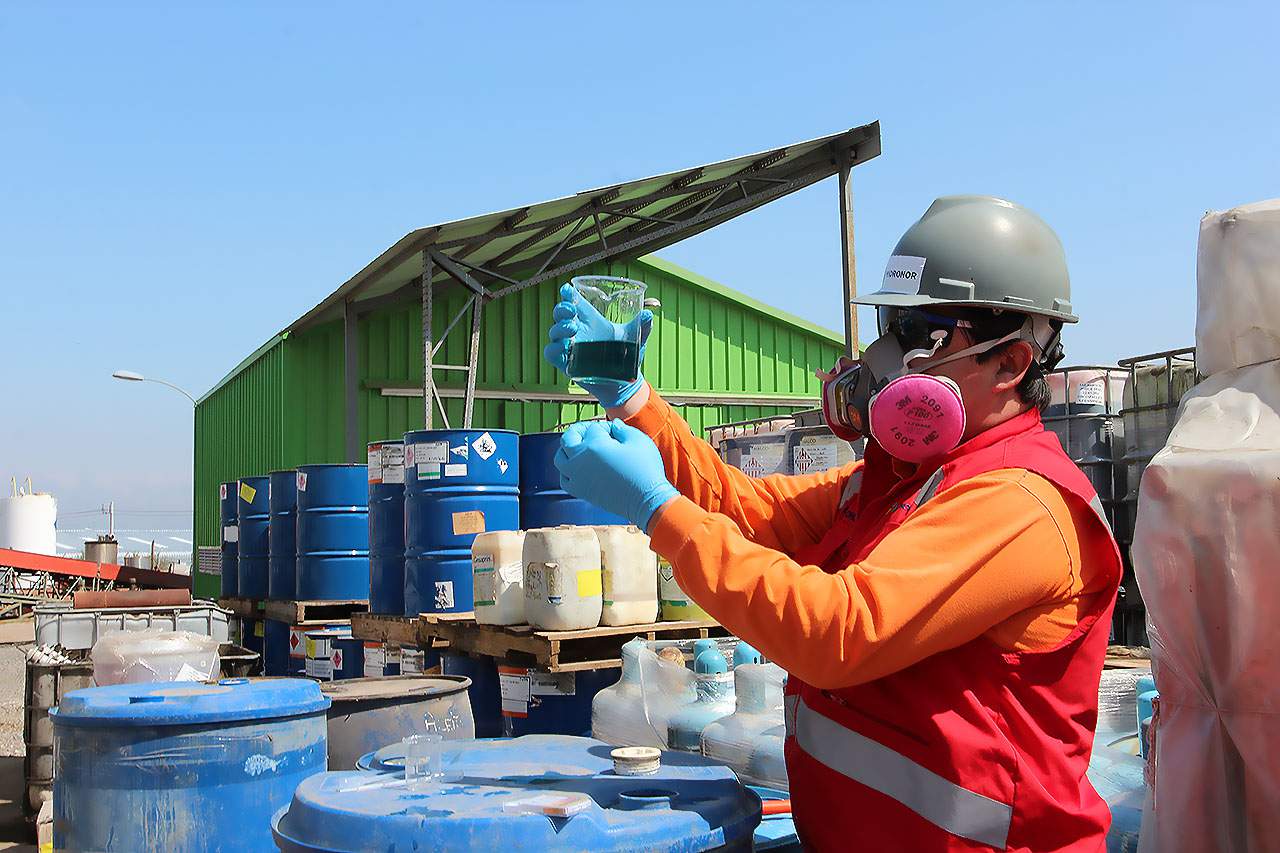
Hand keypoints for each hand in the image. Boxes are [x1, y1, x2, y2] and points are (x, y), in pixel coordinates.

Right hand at [543, 283, 652, 408]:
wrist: (624, 383)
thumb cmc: (627, 357)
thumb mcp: (636, 339)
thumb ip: (642, 326)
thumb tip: (648, 314)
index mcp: (591, 321)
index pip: (576, 303)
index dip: (569, 295)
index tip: (567, 289)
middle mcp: (578, 332)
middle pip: (561, 314)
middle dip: (562, 309)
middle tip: (571, 310)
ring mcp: (570, 347)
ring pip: (554, 332)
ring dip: (559, 328)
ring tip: (572, 328)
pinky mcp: (566, 364)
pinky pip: (552, 353)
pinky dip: (554, 348)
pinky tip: (564, 347)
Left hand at [554, 420, 678, 531]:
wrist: (646, 501)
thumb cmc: (644, 470)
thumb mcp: (639, 440)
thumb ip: (623, 428)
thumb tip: (613, 425)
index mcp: (595, 444)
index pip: (593, 427)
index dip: (605, 427)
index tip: (615, 432)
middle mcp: (581, 460)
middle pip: (568, 438)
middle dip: (579, 431)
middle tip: (590, 432)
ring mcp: (578, 477)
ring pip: (560, 458)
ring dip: (567, 449)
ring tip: (579, 448)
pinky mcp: (581, 492)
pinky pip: (564, 479)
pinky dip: (566, 471)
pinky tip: (577, 469)